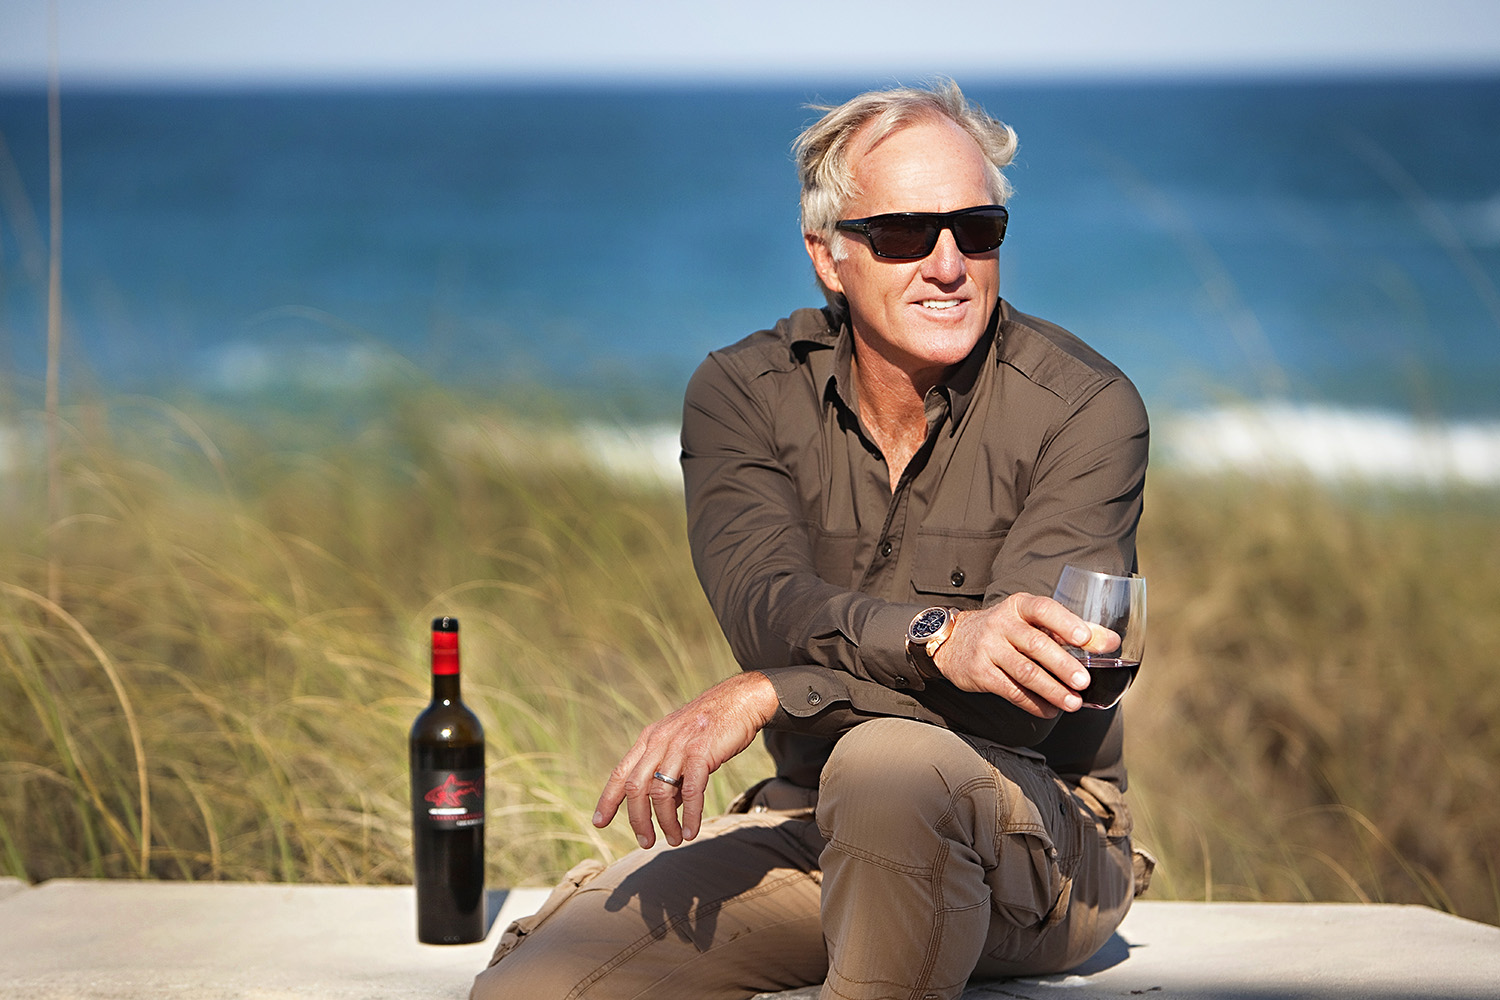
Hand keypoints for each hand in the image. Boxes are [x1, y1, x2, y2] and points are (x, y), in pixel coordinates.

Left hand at [593, 670, 777, 849]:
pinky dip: (690, 815)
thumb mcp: (680, 746)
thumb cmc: (710, 728)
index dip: (608, 800)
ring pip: (661, 792)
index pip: (620, 773)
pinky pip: (690, 791)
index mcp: (649, 739)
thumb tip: (666, 809)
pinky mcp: (701, 752)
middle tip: (646, 842)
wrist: (739, 701)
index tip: (599, 823)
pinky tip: (691, 831)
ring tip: (675, 840)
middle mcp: (659, 741)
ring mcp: (679, 746)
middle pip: (636, 788)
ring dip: (665, 822)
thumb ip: (669, 774)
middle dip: (638, 820)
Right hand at [934, 594, 1118, 717]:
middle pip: (1036, 645)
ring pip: (1024, 671)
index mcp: (1020, 606)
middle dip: (1063, 665)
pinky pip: (1011, 690)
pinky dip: (1033, 703)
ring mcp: (988, 648)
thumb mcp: (1031, 621)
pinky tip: (1050, 710)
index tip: (1084, 638)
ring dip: (1051, 690)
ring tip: (1073, 703)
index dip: (1065, 623)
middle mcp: (1002, 624)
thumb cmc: (1005, 630)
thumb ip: (1071, 630)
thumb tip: (1111, 642)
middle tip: (1084, 682)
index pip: (1043, 609)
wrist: (953, 640)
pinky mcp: (980, 672)